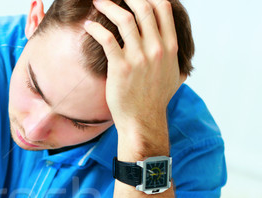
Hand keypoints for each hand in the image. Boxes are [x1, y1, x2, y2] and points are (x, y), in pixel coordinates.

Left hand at [84, 0, 184, 156]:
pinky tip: (89, 26)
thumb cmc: (155, 100)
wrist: (143, 121)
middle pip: (143, 8)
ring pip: (124, 19)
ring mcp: (139, 57)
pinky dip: (96, 28)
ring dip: (108, 6)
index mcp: (170, 47)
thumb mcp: (174, 75)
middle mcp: (157, 49)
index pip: (162, 9)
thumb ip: (173, 57)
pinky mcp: (121, 67)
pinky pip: (107, 39)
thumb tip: (174, 48)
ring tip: (98, 1)